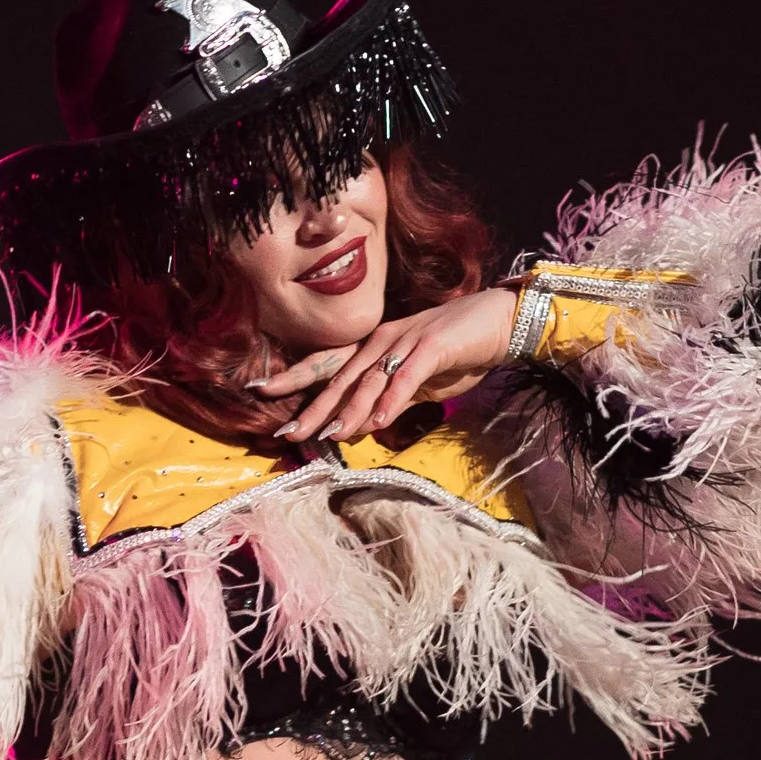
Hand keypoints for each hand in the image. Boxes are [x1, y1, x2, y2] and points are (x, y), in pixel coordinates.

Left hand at [250, 287, 517, 443]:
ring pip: (368, 381)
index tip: (261, 392)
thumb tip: (363, 425)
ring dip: (348, 411)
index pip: (327, 365)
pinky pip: (405, 378)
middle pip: (339, 378)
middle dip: (312, 408)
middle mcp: (381, 340)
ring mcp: (405, 341)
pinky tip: (378, 422)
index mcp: (373, 346)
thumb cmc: (458, 352)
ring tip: (329, 436)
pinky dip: (390, 400)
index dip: (294, 378)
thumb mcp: (418, 383)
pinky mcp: (431, 348)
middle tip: (286, 432)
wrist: (499, 322)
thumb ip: (390, 401)